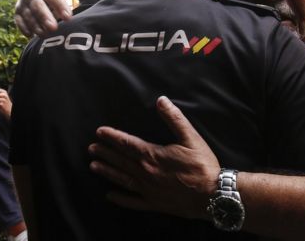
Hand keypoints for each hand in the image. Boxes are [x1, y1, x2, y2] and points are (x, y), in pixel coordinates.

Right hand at [15, 0, 87, 36]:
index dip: (60, 6)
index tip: (69, 17)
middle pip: (38, 6)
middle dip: (45, 17)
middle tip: (54, 28)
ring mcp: (23, 3)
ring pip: (28, 15)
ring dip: (35, 26)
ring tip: (45, 35)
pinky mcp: (17, 13)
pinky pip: (19, 21)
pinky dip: (24, 28)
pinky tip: (30, 36)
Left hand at [89, 96, 220, 219]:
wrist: (213, 194)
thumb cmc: (203, 166)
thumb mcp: (191, 138)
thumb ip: (174, 119)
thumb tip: (161, 101)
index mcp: (153, 156)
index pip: (127, 143)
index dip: (112, 137)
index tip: (100, 132)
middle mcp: (146, 173)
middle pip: (121, 161)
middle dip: (105, 153)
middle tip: (91, 148)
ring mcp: (148, 190)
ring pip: (122, 179)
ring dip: (107, 172)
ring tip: (94, 166)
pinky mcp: (154, 203)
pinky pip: (132, 201)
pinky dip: (120, 198)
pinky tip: (110, 195)